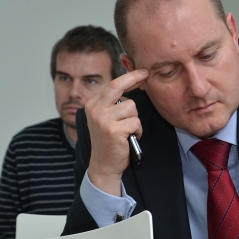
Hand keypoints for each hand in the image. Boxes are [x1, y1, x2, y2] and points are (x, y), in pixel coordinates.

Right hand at [85, 69, 148, 195]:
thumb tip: (132, 83)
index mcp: (92, 105)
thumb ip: (114, 103)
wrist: (104, 165)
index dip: (129, 77)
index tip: (141, 72)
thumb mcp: (106, 119)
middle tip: (146, 74)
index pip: (112, 84)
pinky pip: (135, 122)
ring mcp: (103, 120)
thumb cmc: (109, 142)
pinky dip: (137, 130)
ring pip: (131, 107)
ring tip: (129, 130)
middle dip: (134, 78)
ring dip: (135, 119)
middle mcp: (95, 110)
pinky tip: (131, 138)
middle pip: (117, 86)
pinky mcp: (113, 131)